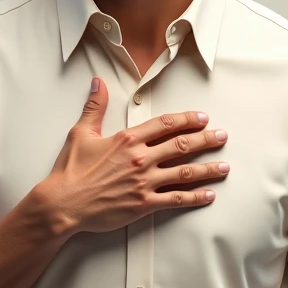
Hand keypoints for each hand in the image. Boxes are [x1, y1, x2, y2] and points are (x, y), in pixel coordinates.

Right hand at [40, 77, 229, 234]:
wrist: (63, 203)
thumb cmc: (70, 170)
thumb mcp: (81, 133)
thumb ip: (94, 106)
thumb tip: (97, 82)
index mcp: (127, 140)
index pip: (165, 124)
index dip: (187, 119)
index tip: (202, 118)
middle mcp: (140, 159)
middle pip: (181, 145)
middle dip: (206, 140)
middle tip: (222, 136)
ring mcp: (144, 182)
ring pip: (185, 172)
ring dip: (208, 168)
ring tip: (224, 166)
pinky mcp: (143, 205)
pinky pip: (176, 199)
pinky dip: (195, 197)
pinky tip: (209, 195)